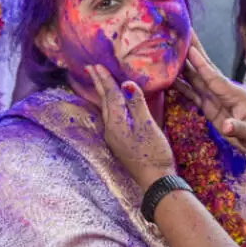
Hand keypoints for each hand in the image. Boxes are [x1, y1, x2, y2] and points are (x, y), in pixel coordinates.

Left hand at [89, 64, 176, 190]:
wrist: (155, 181)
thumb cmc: (154, 153)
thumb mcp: (148, 126)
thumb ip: (136, 104)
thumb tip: (126, 84)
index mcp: (117, 123)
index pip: (110, 95)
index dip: (105, 79)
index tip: (97, 65)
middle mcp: (111, 129)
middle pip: (104, 101)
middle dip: (98, 84)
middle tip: (90, 68)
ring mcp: (114, 138)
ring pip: (106, 110)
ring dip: (102, 94)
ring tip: (98, 83)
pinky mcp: (120, 143)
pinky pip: (111, 118)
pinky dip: (109, 106)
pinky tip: (112, 106)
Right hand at [175, 40, 245, 157]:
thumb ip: (240, 128)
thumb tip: (226, 127)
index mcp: (233, 93)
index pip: (213, 77)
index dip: (201, 64)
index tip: (189, 48)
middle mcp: (222, 92)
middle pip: (203, 69)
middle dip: (191, 51)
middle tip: (179, 32)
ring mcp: (215, 99)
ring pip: (195, 78)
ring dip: (182, 65)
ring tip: (169, 49)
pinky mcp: (209, 108)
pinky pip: (192, 93)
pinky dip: (181, 85)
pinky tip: (169, 77)